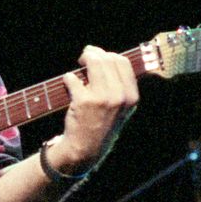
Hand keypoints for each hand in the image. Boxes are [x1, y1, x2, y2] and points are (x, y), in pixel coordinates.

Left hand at [53, 45, 138, 172]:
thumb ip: (119, 85)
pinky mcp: (84, 101)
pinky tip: (69, 82)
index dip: (108, 55)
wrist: (86, 148)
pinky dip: (68, 78)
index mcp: (131, 96)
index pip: (123, 62)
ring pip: (93, 62)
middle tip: (84, 57)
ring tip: (77, 66)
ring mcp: (103, 98)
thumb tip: (106, 58)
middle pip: (108, 59)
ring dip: (83, 59)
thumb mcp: (121, 108)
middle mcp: (120, 96)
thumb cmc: (101, 125)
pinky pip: (73, 77)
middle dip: (94, 53)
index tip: (98, 56)